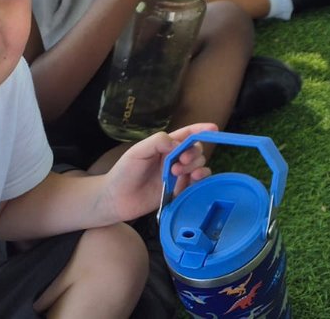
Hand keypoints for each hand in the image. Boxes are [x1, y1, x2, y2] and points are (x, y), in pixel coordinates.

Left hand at [101, 123, 215, 221]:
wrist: (115, 200)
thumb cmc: (124, 172)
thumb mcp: (138, 151)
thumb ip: (158, 142)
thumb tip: (179, 144)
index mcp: (166, 146)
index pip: (187, 135)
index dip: (201, 130)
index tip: (214, 129)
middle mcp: (174, 159)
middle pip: (196, 150)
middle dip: (194, 153)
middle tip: (180, 162)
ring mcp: (177, 176)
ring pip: (199, 165)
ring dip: (195, 166)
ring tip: (178, 173)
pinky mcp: (178, 191)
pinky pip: (196, 183)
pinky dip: (199, 180)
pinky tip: (192, 180)